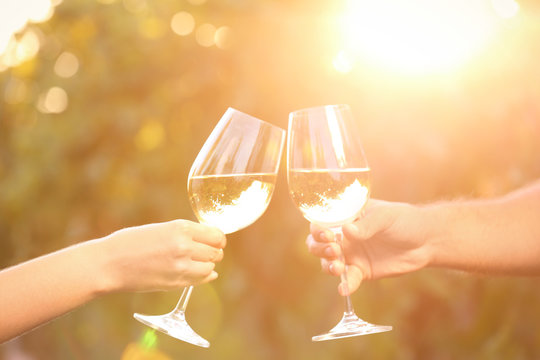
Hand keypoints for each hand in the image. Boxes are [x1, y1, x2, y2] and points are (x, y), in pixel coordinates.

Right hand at [94, 219, 225, 292]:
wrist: (109, 263)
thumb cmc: (131, 242)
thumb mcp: (160, 229)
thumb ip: (184, 234)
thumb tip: (209, 242)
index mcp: (181, 228)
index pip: (216, 235)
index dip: (218, 239)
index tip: (216, 241)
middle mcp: (184, 246)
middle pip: (216, 252)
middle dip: (215, 253)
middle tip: (209, 253)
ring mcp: (180, 266)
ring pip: (210, 268)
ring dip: (207, 266)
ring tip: (197, 263)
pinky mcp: (175, 283)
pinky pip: (200, 280)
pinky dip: (203, 277)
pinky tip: (197, 273)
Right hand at [306, 200, 431, 295]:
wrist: (426, 241)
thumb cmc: (404, 220)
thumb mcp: (386, 217)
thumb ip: (367, 225)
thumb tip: (346, 230)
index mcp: (345, 218)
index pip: (321, 222)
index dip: (318, 229)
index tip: (328, 234)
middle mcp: (343, 237)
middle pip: (317, 244)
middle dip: (319, 248)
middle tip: (334, 251)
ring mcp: (351, 255)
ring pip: (327, 263)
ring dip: (328, 266)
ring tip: (339, 267)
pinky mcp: (361, 272)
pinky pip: (347, 280)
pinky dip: (344, 285)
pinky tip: (344, 289)